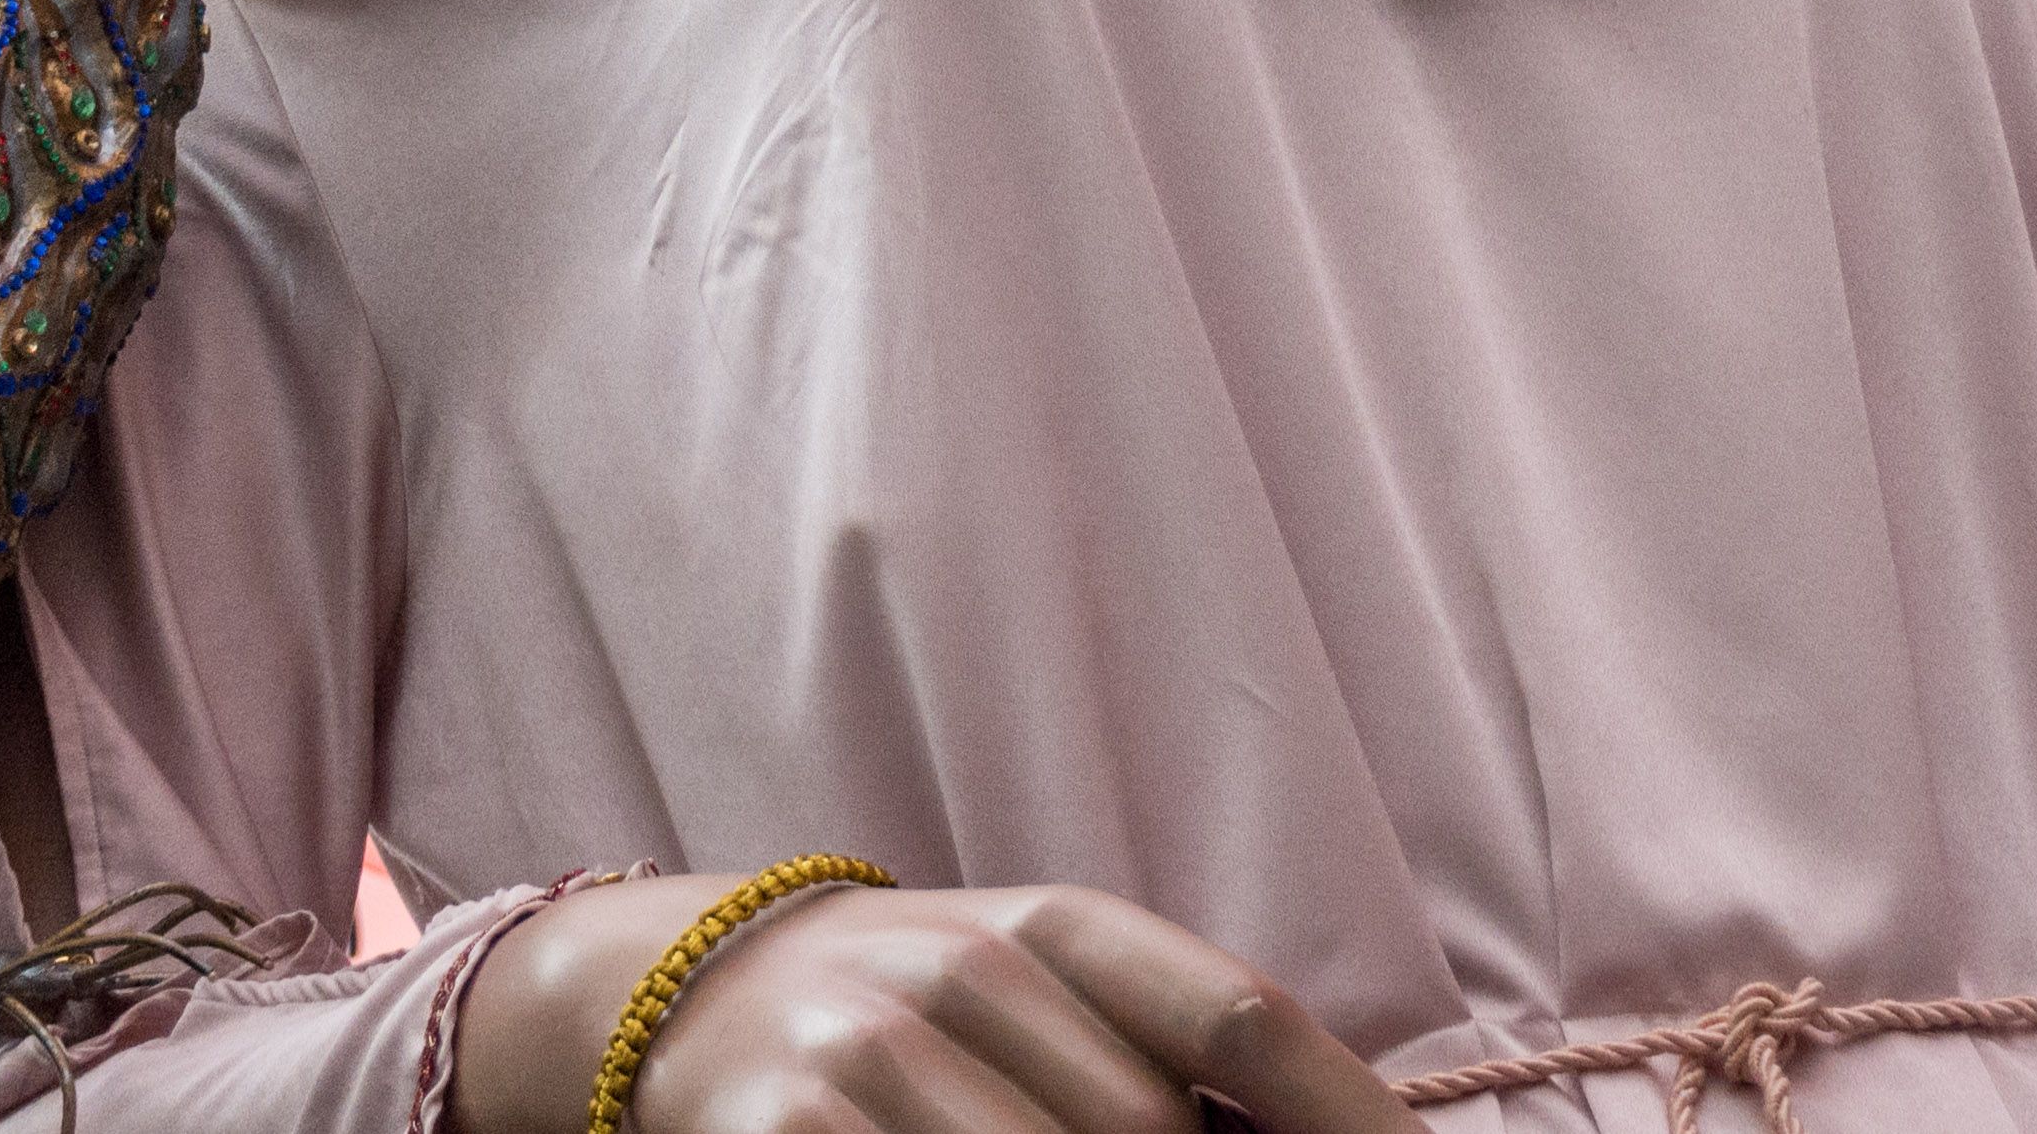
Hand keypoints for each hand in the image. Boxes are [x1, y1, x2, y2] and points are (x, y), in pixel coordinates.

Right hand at [456, 877, 1420, 1133]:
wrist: (690, 994)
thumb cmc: (919, 1016)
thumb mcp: (1043, 995)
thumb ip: (1167, 1053)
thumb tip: (1342, 1133)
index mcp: (1056, 924)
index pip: (1237, 1018)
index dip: (1345, 1114)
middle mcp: (962, 968)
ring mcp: (867, 1055)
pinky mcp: (791, 1133)